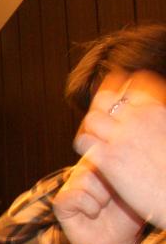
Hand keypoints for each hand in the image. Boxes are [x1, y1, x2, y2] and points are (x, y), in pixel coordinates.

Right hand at [53, 156, 141, 243]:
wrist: (116, 242)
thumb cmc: (127, 215)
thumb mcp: (132, 188)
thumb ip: (121, 168)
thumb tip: (115, 152)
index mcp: (100, 163)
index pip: (103, 151)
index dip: (114, 169)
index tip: (121, 189)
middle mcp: (83, 170)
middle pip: (94, 161)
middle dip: (110, 183)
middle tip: (114, 198)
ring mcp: (70, 184)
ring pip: (85, 177)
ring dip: (101, 197)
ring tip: (104, 207)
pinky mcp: (60, 202)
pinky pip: (75, 195)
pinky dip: (90, 207)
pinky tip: (93, 213)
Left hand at [74, 72, 165, 228]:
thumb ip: (157, 123)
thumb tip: (154, 125)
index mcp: (158, 110)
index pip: (134, 84)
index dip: (122, 91)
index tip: (119, 104)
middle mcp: (139, 118)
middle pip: (104, 98)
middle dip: (99, 109)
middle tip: (100, 125)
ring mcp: (121, 137)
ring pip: (91, 119)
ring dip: (90, 129)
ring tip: (94, 141)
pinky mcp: (108, 158)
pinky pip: (84, 142)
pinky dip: (86, 147)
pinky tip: (93, 157)